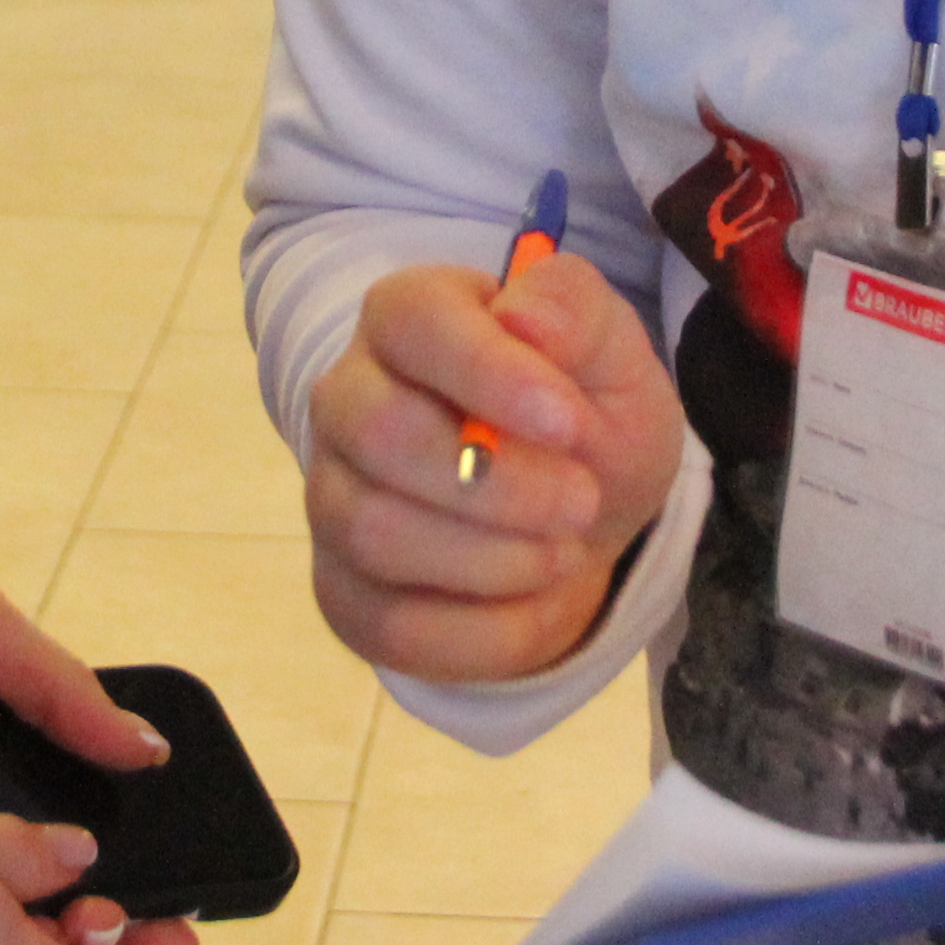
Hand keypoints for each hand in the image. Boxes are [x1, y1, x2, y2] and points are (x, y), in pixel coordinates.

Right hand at [304, 250, 684, 684]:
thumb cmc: (583, 420)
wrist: (575, 525)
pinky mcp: (341, 591)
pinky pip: (390, 625)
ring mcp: (332, 497)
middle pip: (379, 431)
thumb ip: (577, 314)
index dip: (490, 373)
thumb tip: (524, 316)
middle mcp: (347, 398)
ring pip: (375, 532)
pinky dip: (486, 629)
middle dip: (496, 483)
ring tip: (564, 550)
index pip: (414, 322)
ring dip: (494, 558)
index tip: (570, 423)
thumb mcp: (612, 360)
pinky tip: (534, 600)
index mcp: (408, 316)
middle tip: (582, 501)